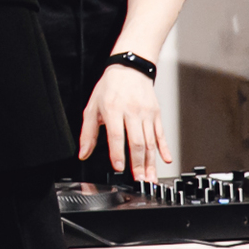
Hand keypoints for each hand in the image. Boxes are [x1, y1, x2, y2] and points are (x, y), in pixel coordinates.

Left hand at [79, 64, 170, 181]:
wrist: (130, 68)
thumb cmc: (110, 87)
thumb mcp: (92, 107)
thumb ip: (87, 132)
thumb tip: (83, 153)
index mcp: (113, 109)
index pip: (116, 134)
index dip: (118, 152)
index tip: (119, 167)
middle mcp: (131, 111)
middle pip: (136, 141)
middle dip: (138, 163)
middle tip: (139, 180)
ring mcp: (146, 113)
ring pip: (150, 141)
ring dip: (151, 162)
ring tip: (150, 177)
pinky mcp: (156, 114)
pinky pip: (161, 134)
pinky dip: (164, 148)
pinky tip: (165, 159)